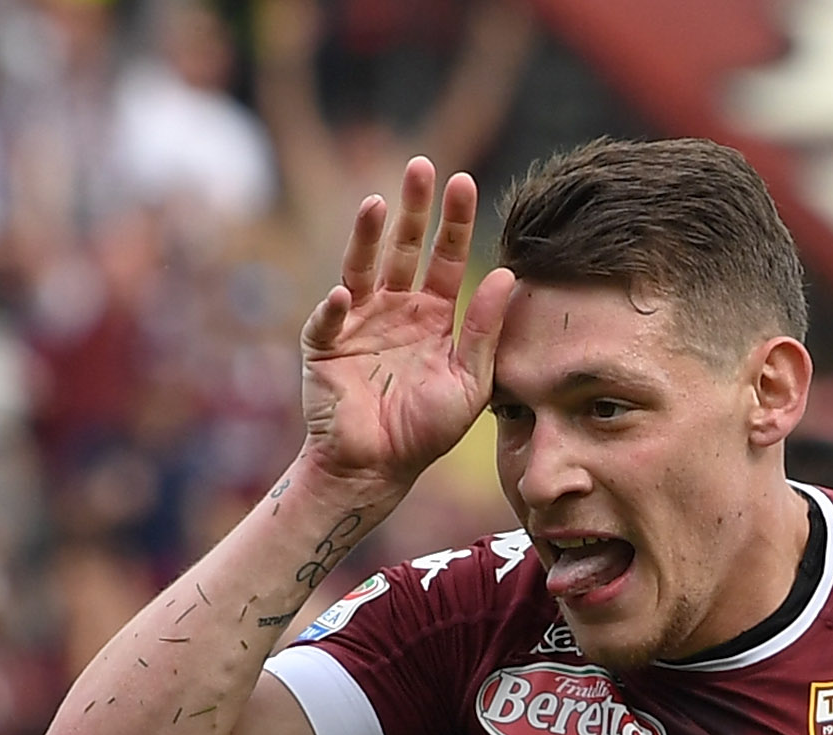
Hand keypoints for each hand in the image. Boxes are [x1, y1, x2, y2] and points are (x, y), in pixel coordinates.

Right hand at [300, 158, 514, 491]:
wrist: (377, 470)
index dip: (455, 222)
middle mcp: (394, 309)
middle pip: (404, 247)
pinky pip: (327, 321)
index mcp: (431, 315)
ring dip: (367, 236)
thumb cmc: (424, 432)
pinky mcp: (324, 346)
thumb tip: (508, 276)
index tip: (464, 182)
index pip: (447, 257)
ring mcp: (356, 322)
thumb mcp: (468, 382)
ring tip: (376, 204)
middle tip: (422, 165)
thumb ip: (485, 332)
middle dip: (413, 207)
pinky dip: (333, 308)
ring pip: (361, 268)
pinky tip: (344, 296)